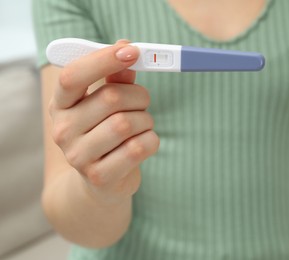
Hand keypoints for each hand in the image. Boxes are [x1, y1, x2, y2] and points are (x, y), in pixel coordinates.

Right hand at [49, 40, 159, 205]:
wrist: (101, 181)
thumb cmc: (105, 132)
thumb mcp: (105, 104)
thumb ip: (116, 78)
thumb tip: (127, 48)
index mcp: (60, 104)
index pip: (73, 76)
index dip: (104, 59)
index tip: (132, 51)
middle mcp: (63, 130)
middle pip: (111, 98)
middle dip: (138, 96)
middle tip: (142, 102)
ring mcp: (78, 156)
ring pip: (127, 123)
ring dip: (145, 120)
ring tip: (141, 125)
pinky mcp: (99, 176)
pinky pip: (138, 147)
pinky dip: (151, 139)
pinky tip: (144, 142)